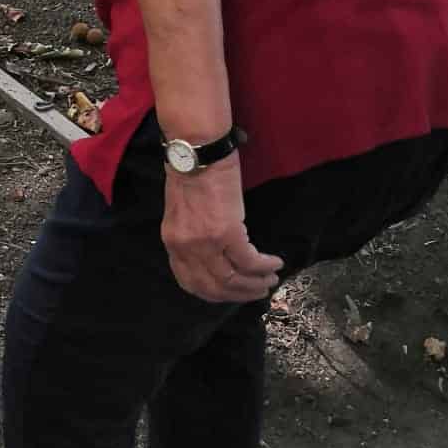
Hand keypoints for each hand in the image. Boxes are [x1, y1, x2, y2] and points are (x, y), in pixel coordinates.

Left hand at [161, 156, 282, 303]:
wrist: (197, 153)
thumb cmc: (191, 175)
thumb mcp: (182, 213)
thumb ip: (191, 237)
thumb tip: (211, 255)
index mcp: (173, 243)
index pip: (190, 282)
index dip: (214, 293)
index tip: (232, 293)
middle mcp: (186, 248)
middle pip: (214, 287)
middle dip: (239, 294)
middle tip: (259, 291)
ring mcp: (205, 243)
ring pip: (233, 279)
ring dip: (255, 284)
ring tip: (270, 280)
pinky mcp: (227, 233)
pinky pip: (249, 261)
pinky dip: (265, 266)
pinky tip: (275, 263)